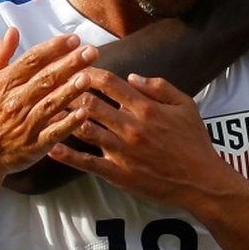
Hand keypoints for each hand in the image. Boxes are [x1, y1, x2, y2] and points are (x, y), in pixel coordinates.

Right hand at [0, 29, 96, 176]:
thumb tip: (12, 30)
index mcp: (4, 83)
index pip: (31, 61)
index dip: (53, 48)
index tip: (73, 39)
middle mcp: (15, 102)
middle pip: (45, 79)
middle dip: (70, 64)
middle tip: (91, 51)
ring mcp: (25, 125)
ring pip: (51, 104)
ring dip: (70, 91)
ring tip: (88, 77)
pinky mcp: (34, 145)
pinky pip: (53, 133)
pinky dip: (68, 124)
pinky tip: (84, 113)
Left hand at [48, 70, 227, 208]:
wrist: (201, 182)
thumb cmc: (194, 142)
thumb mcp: (185, 105)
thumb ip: (159, 87)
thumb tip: (132, 76)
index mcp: (146, 108)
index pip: (109, 83)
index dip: (88, 72)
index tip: (75, 67)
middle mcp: (131, 127)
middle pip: (90, 103)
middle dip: (70, 93)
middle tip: (54, 88)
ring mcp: (123, 151)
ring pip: (84, 130)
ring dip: (64, 119)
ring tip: (47, 111)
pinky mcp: (118, 174)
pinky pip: (87, 163)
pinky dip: (67, 155)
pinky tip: (51, 147)